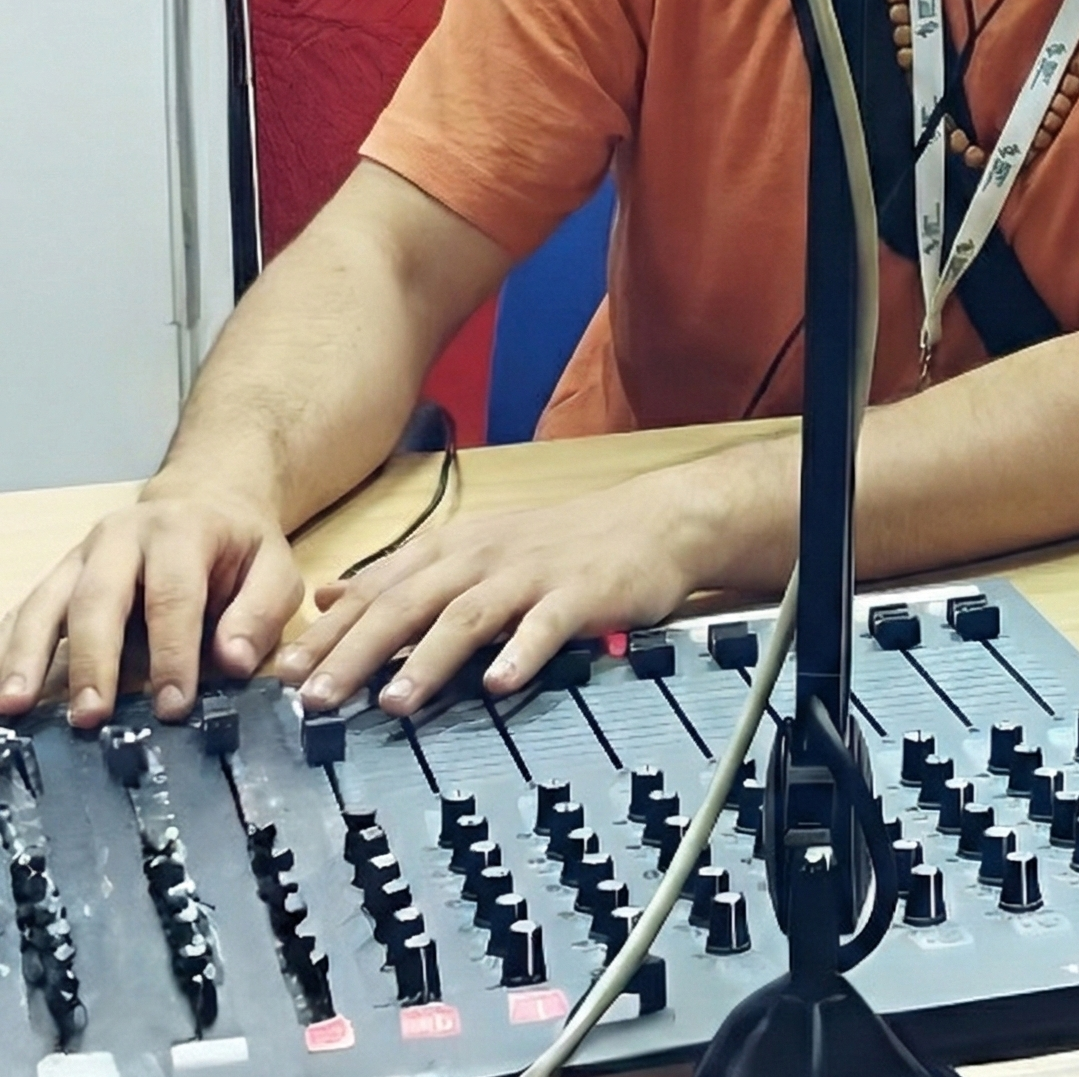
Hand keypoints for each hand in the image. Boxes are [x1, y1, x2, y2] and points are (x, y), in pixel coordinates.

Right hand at [0, 482, 302, 727]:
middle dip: (93, 660)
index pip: (173, 596)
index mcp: (182, 530)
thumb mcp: (274, 567)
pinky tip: (2, 688)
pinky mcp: (60, 574)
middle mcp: (123, 536)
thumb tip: (233, 663)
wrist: (206, 499)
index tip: (173, 705)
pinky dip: (9, 648)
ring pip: (47, 602)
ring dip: (26, 656)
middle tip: (91, 717)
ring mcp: (83, 554)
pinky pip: (27, 610)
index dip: (172, 653)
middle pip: (97, 598)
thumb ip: (260, 612)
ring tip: (14, 707)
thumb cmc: (240, 546)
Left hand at [277, 476, 708, 715]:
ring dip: (427, 659)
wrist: (653, 521)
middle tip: (315, 700)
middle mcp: (484, 557)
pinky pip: (546, 626)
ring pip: (468, 615)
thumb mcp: (475, 547)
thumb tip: (326, 597)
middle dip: (357, 653)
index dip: (328, 634)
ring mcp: (532, 575)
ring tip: (392, 702)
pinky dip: (520, 653)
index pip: (377, 590)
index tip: (281, 677)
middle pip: (409, 603)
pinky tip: (499, 685)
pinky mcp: (580, 593)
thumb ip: (401, 575)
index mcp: (453, 548)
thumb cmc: (561, 544)